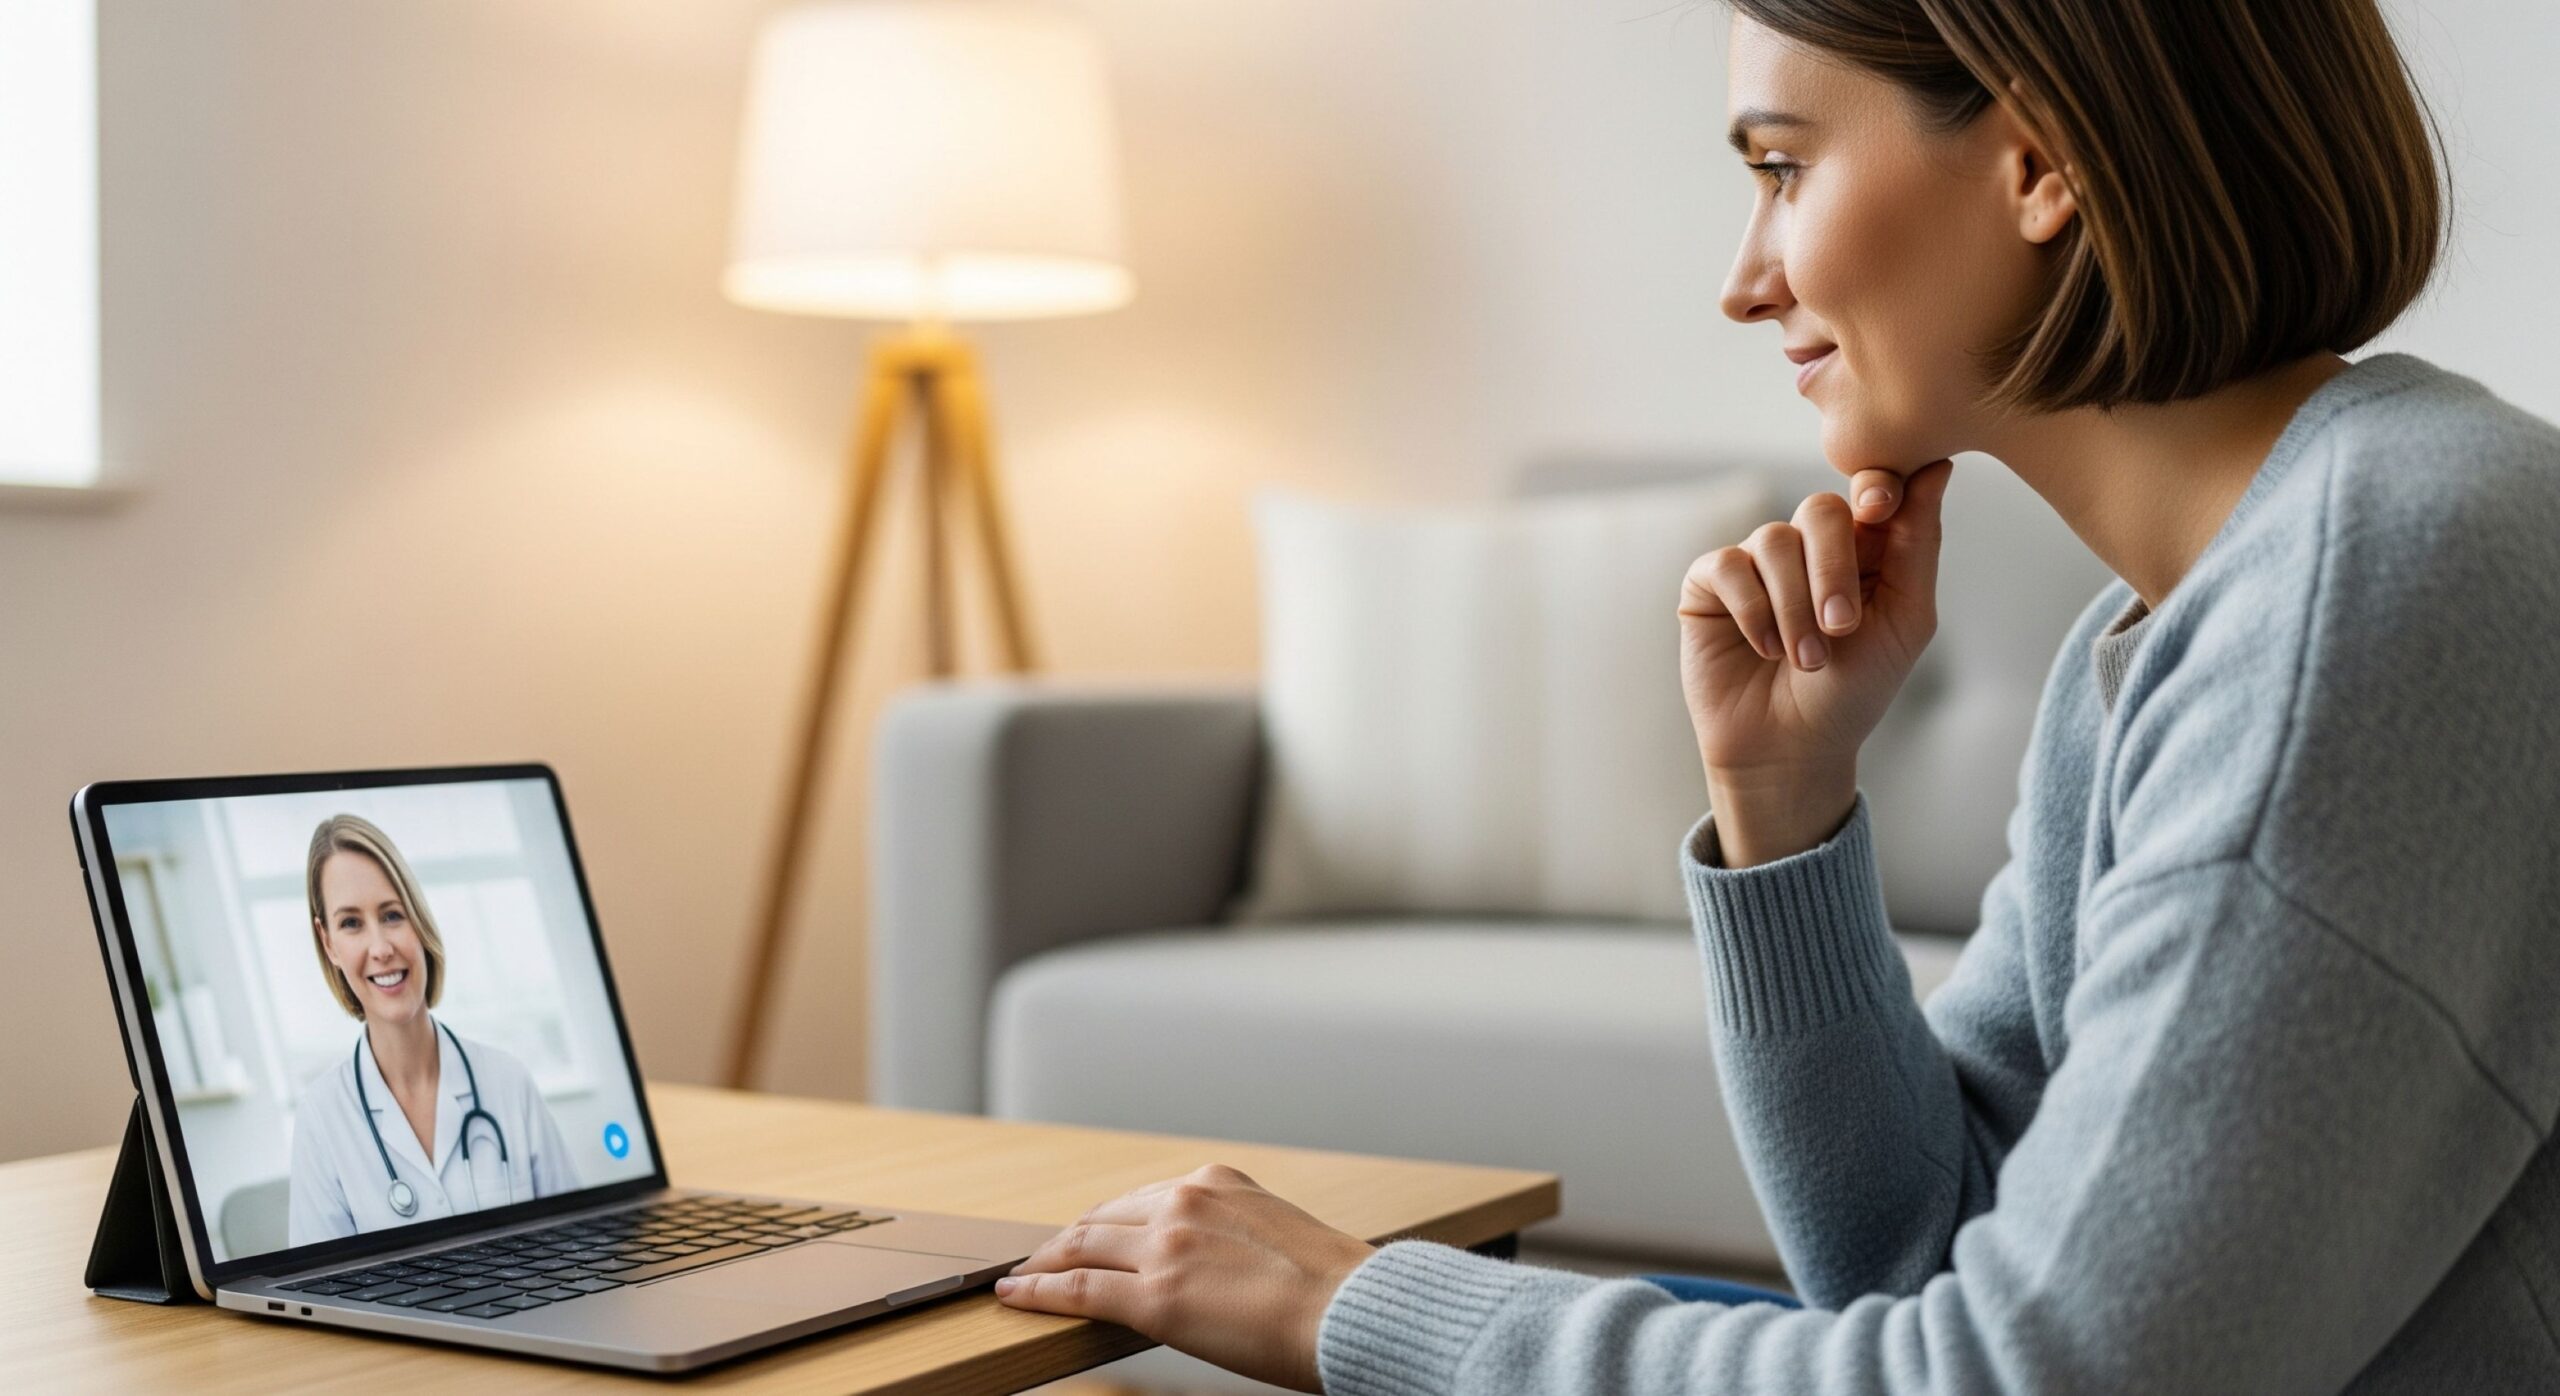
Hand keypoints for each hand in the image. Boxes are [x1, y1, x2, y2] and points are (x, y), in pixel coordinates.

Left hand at [994, 1163, 1376, 1392]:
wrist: (1350, 1310)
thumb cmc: (1330, 1288)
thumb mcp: (1275, 1233)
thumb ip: (1231, 1234)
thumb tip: (1210, 1264)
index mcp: (1215, 1183)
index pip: (1139, 1200)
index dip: (1104, 1221)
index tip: (1086, 1234)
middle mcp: (1183, 1202)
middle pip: (1101, 1219)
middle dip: (1067, 1240)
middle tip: (1041, 1258)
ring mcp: (1164, 1247)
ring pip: (1081, 1248)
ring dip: (1044, 1262)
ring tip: (1022, 1277)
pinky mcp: (1153, 1296)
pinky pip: (1076, 1290)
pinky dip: (1038, 1291)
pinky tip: (1015, 1295)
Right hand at [1678, 459, 1954, 779]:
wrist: (1791, 750)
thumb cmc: (1853, 691)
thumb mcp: (1905, 621)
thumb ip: (1918, 545)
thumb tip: (1938, 466)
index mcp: (1863, 548)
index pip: (1870, 488)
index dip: (1876, 486)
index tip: (1880, 507)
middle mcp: (1808, 547)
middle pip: (1820, 509)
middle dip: (1834, 569)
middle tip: (1842, 627)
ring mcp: (1757, 562)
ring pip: (1774, 541)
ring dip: (1795, 608)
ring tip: (1806, 659)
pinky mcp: (1709, 583)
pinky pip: (1728, 566)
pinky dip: (1753, 611)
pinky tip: (1764, 649)